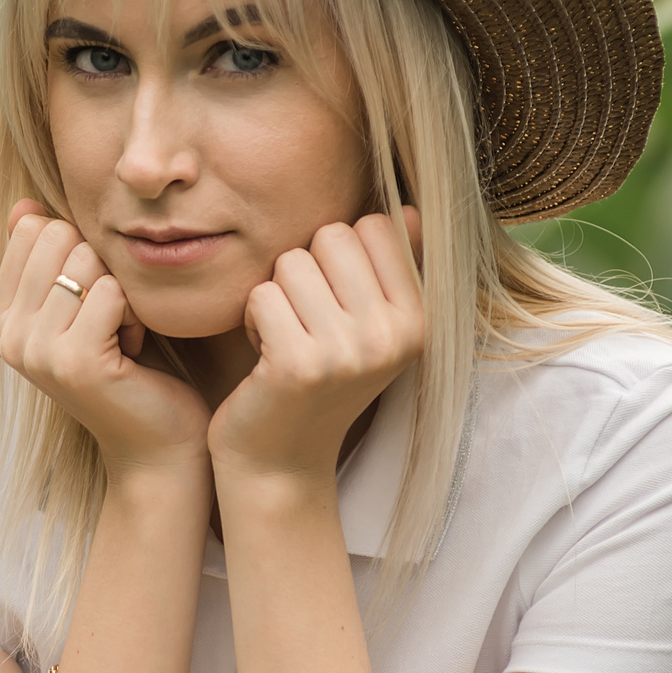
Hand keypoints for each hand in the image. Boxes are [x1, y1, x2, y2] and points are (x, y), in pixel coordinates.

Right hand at [0, 201, 212, 478]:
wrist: (154, 444)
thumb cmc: (125, 368)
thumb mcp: (80, 305)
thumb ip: (48, 257)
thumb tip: (23, 206)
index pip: (35, 229)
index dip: (80, 254)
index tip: (90, 306)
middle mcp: (6, 334)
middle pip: (60, 237)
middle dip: (101, 269)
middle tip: (109, 322)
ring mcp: (35, 350)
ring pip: (88, 260)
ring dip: (122, 294)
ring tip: (120, 338)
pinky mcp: (74, 361)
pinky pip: (113, 292)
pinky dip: (137, 315)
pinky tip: (132, 351)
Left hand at [207, 210, 425, 485]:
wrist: (280, 461)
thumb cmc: (319, 381)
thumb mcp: (368, 326)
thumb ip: (392, 268)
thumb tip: (416, 210)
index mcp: (419, 320)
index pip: (374, 226)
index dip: (337, 255)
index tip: (334, 304)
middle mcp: (392, 336)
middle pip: (331, 236)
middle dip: (304, 270)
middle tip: (305, 322)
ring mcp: (348, 352)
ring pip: (291, 262)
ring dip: (275, 296)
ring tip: (285, 339)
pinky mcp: (299, 365)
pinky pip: (262, 294)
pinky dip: (252, 320)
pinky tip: (264, 357)